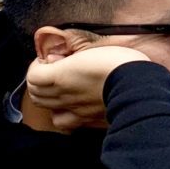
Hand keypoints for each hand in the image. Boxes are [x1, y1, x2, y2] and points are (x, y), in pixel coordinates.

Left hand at [26, 45, 149, 131]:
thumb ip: (72, 48)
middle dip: (39, 79)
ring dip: (46, 96)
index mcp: (62, 75)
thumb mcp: (94, 46)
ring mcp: (73, 109)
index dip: (38, 65)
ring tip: (59, 86)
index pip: (32, 75)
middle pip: (35, 92)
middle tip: (53, 69)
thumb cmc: (119, 62)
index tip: (51, 58)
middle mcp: (63, 94)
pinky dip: (59, 114)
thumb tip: (53, 55)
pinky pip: (61, 122)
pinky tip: (68, 106)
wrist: (137, 86)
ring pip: (45, 107)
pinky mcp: (84, 118)